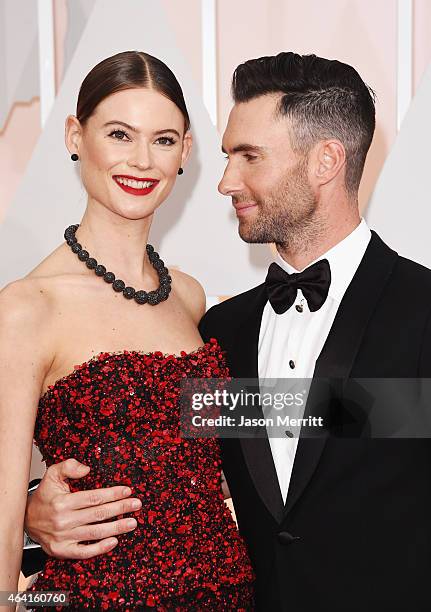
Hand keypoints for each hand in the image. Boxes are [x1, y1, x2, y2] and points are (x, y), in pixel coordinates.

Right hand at [24, 458, 141, 558]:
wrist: (26, 519)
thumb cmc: (44, 496)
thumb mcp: (51, 475)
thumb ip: (68, 466)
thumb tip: (86, 469)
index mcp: (62, 502)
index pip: (93, 498)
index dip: (112, 494)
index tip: (127, 491)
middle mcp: (63, 521)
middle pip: (98, 514)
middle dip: (120, 508)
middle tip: (136, 504)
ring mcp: (63, 538)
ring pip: (95, 533)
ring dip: (116, 528)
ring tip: (132, 523)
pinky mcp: (62, 550)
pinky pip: (84, 552)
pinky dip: (100, 548)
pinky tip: (114, 541)